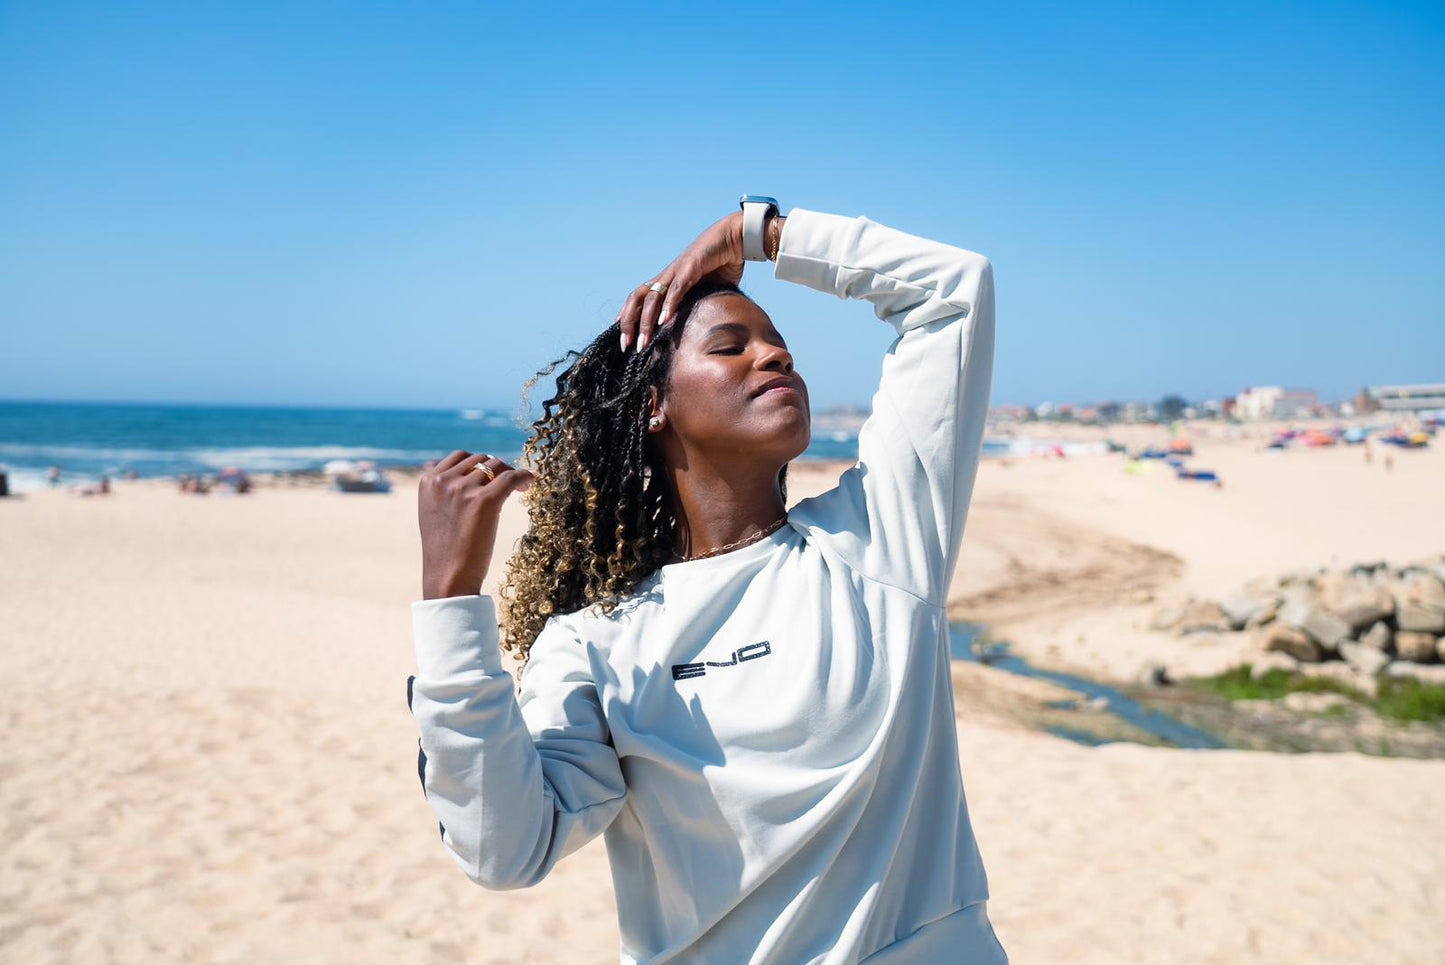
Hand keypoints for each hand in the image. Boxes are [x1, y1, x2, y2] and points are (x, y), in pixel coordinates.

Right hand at [418, 450, 534, 599]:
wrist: (448, 578)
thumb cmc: (445, 552)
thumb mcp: (435, 514)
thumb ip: (445, 492)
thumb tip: (470, 475)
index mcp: (429, 482)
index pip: (460, 457)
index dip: (480, 464)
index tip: (492, 475)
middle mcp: (444, 481)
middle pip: (481, 460)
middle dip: (497, 468)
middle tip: (509, 483)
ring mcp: (464, 489)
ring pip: (497, 466)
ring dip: (510, 473)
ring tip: (519, 487)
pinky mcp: (485, 501)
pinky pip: (511, 477)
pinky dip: (524, 476)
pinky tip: (531, 481)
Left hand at [618, 211, 747, 352]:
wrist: (732, 238)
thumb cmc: (720, 266)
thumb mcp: (704, 293)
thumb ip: (696, 307)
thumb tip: (697, 332)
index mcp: (666, 282)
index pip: (639, 301)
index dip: (628, 318)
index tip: (623, 340)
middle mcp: (666, 276)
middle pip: (637, 299)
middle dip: (629, 323)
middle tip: (627, 345)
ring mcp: (676, 271)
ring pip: (652, 297)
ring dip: (646, 321)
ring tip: (644, 341)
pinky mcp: (691, 266)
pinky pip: (677, 288)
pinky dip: (669, 305)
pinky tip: (664, 320)